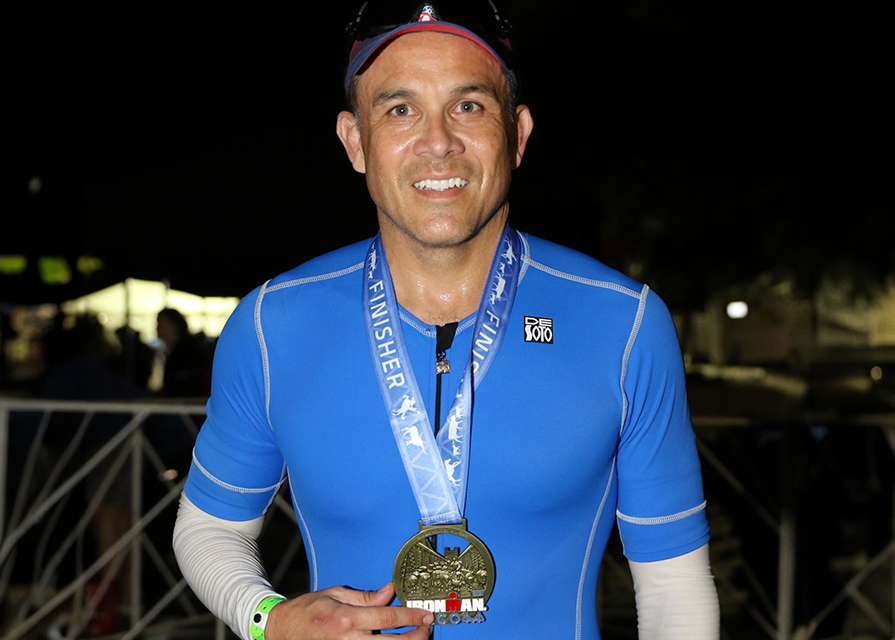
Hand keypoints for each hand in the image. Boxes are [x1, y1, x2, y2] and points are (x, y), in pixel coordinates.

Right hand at [265, 582, 432, 638]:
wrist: (282, 630)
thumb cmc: (307, 610)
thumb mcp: (335, 594)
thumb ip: (365, 596)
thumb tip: (389, 591)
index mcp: (347, 618)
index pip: (389, 617)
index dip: (412, 616)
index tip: (426, 614)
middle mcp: (348, 639)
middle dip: (416, 636)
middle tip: (427, 628)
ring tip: (416, 638)